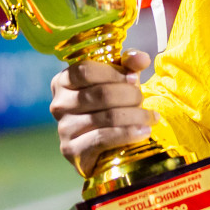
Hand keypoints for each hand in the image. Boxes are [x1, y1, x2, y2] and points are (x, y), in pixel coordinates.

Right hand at [49, 50, 156, 176]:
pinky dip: (128, 134)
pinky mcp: (72, 151)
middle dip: (130, 95)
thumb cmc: (110, 106)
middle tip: (143, 100)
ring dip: (135, 116)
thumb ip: (129, 65)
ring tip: (150, 117)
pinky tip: (144, 132)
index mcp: (63, 81)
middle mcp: (59, 104)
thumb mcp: (118, 81)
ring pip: (106, 117)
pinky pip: (103, 139)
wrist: (104, 146)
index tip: (134, 79)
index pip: (86, 71)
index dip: (114, 73)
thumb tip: (141, 59)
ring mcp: (64, 129)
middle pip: (100, 94)